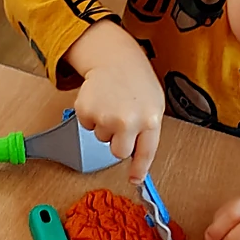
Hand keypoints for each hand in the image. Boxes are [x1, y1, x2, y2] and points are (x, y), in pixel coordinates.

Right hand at [67, 22, 164, 181]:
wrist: (115, 59)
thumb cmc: (136, 82)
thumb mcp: (152, 105)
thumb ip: (147, 131)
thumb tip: (137, 160)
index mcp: (151, 119)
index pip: (146, 153)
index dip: (139, 170)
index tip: (134, 180)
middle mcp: (129, 120)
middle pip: (118, 152)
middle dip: (118, 142)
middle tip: (120, 122)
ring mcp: (106, 116)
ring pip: (102, 138)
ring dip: (105, 124)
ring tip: (112, 103)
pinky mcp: (87, 111)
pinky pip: (88, 126)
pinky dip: (91, 115)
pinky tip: (100, 99)